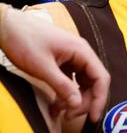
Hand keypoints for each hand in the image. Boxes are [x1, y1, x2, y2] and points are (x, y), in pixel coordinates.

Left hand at [0, 5, 109, 121]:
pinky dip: (66, 92)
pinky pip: (72, 79)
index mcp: (81, 51)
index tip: (92, 116)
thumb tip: (77, 104)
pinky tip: (57, 103)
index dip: (99, 98)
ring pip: (83, 81)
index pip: (101, 77)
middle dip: (84, 101)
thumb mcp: (43, 67)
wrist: (9, 26)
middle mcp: (81, 53)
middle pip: (93, 81)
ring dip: (75, 98)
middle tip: (69, 115)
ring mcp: (73, 56)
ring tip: (61, 110)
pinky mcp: (64, 60)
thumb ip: (62, 85)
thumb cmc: (25, 40)